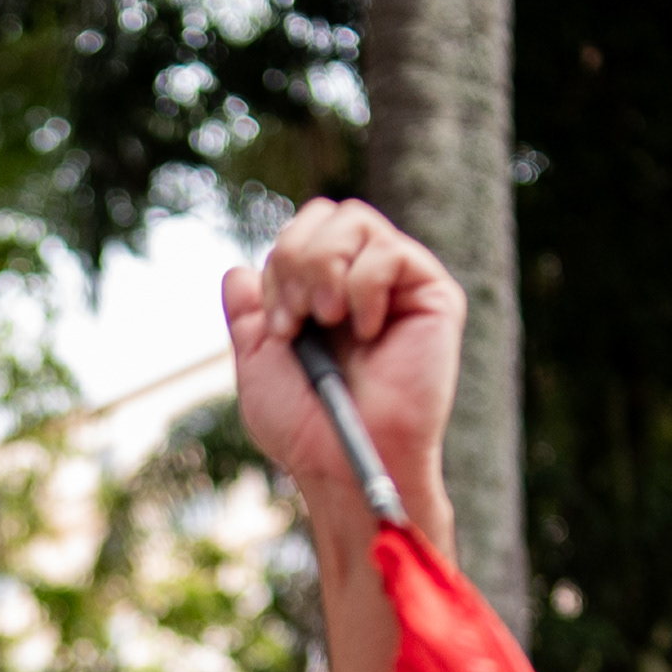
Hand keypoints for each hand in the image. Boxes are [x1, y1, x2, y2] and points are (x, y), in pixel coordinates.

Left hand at [225, 198, 463, 553]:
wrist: (343, 459)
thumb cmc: (304, 425)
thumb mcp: (259, 362)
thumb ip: (248, 315)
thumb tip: (237, 271)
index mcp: (325, 293)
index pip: (302, 231)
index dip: (281, 263)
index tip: (280, 327)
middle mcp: (364, 283)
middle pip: (328, 213)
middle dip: (298, 259)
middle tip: (300, 319)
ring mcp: (400, 286)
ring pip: (356, 220)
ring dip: (326, 268)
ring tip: (329, 321)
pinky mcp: (434, 296)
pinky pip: (390, 251)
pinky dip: (364, 287)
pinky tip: (368, 332)